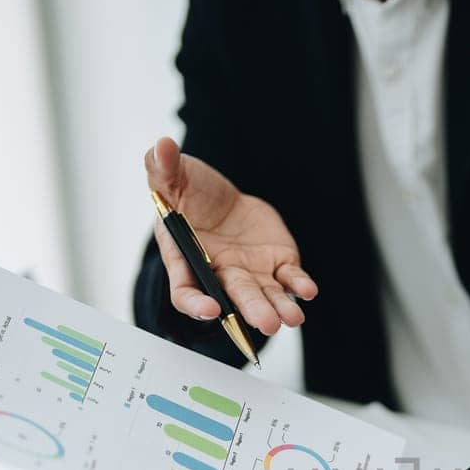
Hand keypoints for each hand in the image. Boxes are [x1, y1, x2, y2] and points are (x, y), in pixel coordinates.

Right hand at [145, 136, 315, 335]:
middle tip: (267, 323)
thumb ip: (163, 168)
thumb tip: (160, 147)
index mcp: (187, 260)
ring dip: (279, 307)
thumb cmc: (190, 194)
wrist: (222, 199)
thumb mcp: (173, 176)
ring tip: (293, 317)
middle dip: (252, 311)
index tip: (210, 309)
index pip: (186, 291)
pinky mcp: (277, 264)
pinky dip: (299, 285)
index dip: (195, 304)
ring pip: (266, 296)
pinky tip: (308, 290)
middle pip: (234, 298)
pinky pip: (289, 278)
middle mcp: (220, 274)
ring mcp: (251, 273)